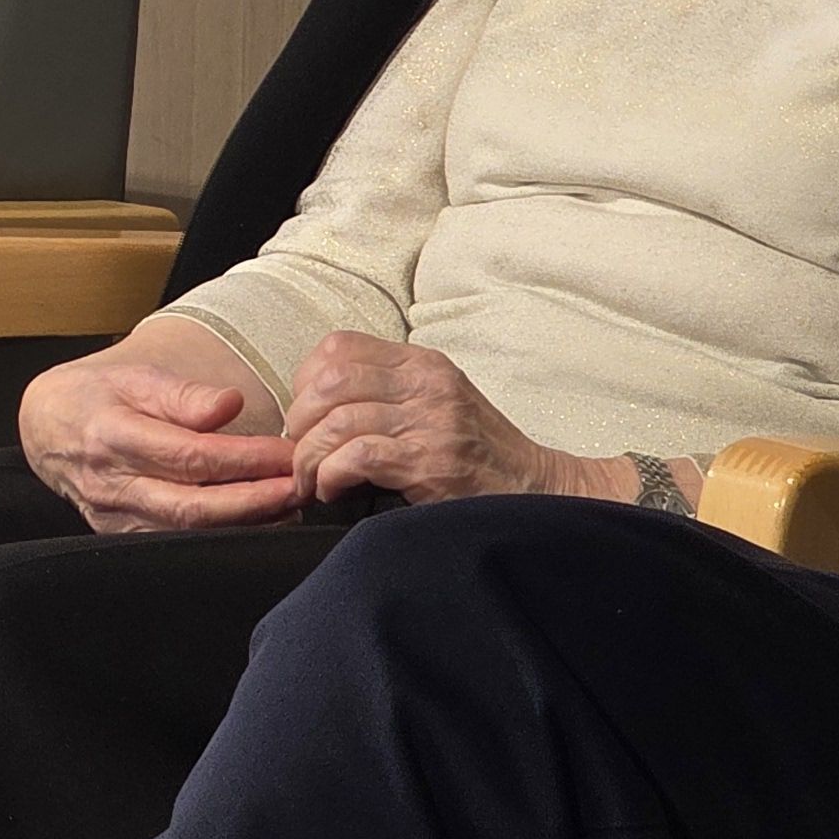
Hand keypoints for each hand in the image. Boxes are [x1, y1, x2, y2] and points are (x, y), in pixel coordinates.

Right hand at [19, 344, 301, 533]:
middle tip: (300, 487)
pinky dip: (222, 537)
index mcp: (112, 435)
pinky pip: (178, 543)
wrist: (45, 428)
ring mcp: (115, 517)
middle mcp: (112, 484)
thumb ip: (181, 394)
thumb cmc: (96, 396)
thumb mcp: (132, 377)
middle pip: (193, 505)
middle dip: (255, 501)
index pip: (189, 455)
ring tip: (290, 505)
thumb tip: (229, 404)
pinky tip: (256, 524)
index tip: (286, 452)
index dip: (244, 458)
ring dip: (246, 523)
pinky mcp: (122, 536)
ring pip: (189, 532)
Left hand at [280, 334, 563, 506]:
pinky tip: (333, 490)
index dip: (305, 380)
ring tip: (311, 480)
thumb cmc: (479, 453)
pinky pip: (357, 456)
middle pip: (328, 381)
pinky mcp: (431, 462)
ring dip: (309, 456)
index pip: (339, 347)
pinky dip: (330, 474)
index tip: (305, 416)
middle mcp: (426, 384)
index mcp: (422, 364)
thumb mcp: (438, 402)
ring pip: (336, 420)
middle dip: (300, 421)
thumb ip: (387, 390)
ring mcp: (430, 421)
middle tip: (300, 453)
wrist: (539, 491)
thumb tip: (315, 404)